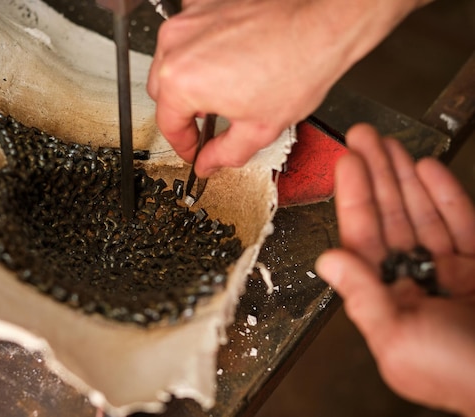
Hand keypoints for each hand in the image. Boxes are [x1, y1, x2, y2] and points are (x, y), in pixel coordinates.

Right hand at [147, 0, 428, 176]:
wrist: (323, 25)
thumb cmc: (297, 67)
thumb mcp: (257, 129)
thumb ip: (223, 154)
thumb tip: (207, 163)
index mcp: (181, 82)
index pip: (167, 124)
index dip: (183, 145)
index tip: (194, 150)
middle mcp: (176, 46)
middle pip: (162, 92)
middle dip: (182, 113)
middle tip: (207, 125)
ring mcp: (188, 20)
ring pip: (171, 63)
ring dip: (187, 82)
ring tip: (220, 92)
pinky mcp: (202, 4)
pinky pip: (188, 37)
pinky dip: (198, 54)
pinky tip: (225, 63)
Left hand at [316, 124, 474, 415]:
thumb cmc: (459, 374)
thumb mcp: (401, 341)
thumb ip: (364, 298)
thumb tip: (328, 261)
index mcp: (387, 299)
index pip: (363, 237)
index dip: (354, 198)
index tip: (347, 163)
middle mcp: (413, 281)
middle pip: (388, 218)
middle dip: (375, 175)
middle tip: (362, 137)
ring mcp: (447, 271)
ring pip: (420, 214)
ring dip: (404, 177)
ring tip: (389, 143)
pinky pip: (460, 222)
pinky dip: (444, 195)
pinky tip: (427, 169)